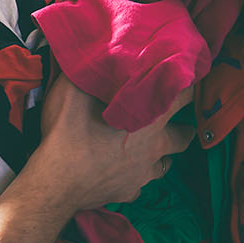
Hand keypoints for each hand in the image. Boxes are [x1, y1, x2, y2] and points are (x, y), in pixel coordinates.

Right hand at [24, 76, 195, 212]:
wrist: (56, 182)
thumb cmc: (69, 133)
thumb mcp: (74, 89)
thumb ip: (89, 70)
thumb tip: (94, 50)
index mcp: (149, 118)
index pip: (183, 95)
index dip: (187, 85)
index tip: (185, 80)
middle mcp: (154, 147)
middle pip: (183, 137)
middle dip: (183, 128)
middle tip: (174, 120)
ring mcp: (142, 174)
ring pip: (164, 165)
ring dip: (161, 156)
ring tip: (150, 148)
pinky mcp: (128, 192)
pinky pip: (138, 186)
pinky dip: (135, 179)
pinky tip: (123, 173)